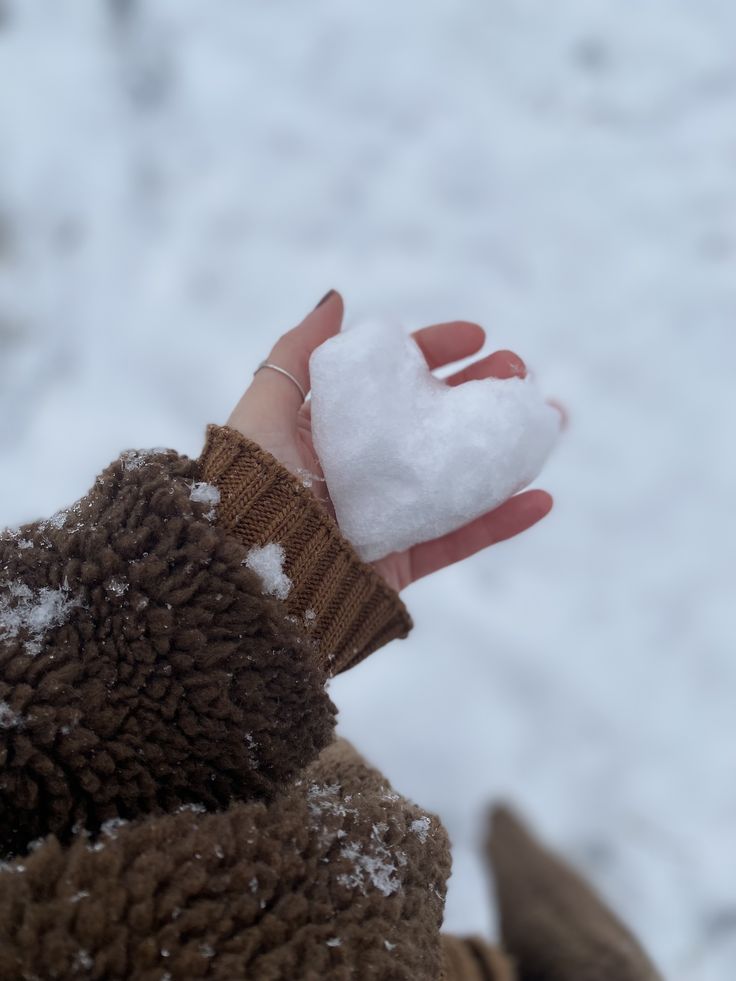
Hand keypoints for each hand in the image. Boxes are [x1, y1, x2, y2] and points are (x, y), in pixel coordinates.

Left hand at [227, 291, 557, 592]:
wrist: (249, 576)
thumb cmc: (249, 487)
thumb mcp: (263, 408)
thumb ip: (296, 354)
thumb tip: (337, 300)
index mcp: (332, 430)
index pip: (393, 381)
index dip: (436, 352)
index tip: (476, 336)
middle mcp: (364, 469)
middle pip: (435, 422)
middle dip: (481, 393)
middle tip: (519, 373)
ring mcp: (388, 515)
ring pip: (458, 475)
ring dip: (506, 448)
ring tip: (549, 420)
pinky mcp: (402, 562)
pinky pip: (460, 539)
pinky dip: (502, 521)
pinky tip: (540, 496)